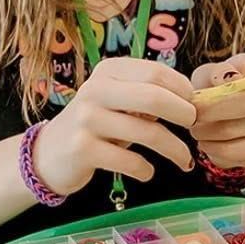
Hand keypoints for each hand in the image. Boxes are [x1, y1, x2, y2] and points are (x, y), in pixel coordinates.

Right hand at [33, 58, 196, 196]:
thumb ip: (147, 96)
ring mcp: (87, 119)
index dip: (182, 89)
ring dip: (175, 150)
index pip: (155, 72)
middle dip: (183, 113)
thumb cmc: (96, 125)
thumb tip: (192, 100)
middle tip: (194, 126)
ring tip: (185, 160)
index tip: (193, 104)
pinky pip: (131, 161)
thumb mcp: (118, 102)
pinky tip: (147, 172)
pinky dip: (146, 170)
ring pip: (148, 133)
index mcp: (108, 71)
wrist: (50, 154)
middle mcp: (96, 90)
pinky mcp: (83, 149)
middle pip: (153, 96)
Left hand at [189, 52, 244, 170]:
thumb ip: (217, 71)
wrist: (223, 118)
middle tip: (193, 112)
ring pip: (235, 129)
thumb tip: (225, 78)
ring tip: (195, 127)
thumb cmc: (219, 86)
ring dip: (206, 130)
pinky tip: (205, 141)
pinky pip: (235, 151)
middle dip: (212, 108)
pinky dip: (212, 147)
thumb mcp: (213, 72)